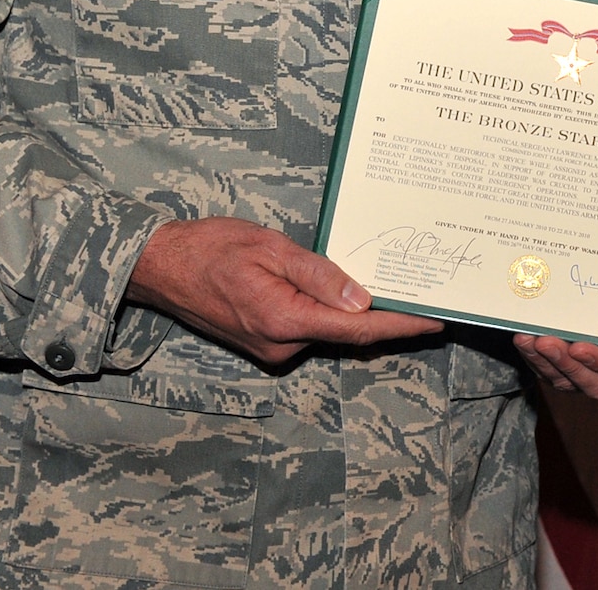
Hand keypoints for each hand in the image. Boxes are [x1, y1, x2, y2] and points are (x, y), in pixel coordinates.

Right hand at [126, 217, 441, 364]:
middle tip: (425, 293)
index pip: (356, 329)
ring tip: (395, 287)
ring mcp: (272, 350)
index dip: (400, 325)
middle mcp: (280, 346)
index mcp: (283, 320)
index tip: (436, 320)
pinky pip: (309, 330)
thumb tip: (362, 301)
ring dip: (358, 314)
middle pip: (348, 335)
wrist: (161, 268)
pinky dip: (332, 315)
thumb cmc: (211, 248)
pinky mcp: (265, 344)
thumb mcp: (269, 247)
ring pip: (328, 332)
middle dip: (387, 317)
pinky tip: (348, 294)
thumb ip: (318, 275)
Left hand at [514, 333, 597, 399]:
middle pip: (592, 382)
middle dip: (565, 362)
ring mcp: (589, 379)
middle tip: (545, 342)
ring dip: (545, 361)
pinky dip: (534, 359)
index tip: (578, 347)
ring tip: (528, 341)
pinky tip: (523, 342)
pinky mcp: (567, 376)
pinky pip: (550, 375)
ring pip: (567, 381)